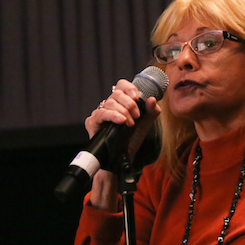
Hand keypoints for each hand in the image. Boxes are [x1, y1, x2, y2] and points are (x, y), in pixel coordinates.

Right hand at [86, 79, 161, 210]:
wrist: (122, 158)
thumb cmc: (131, 140)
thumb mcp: (145, 125)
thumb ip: (151, 111)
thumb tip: (152, 99)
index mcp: (121, 103)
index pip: (122, 85)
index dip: (130, 88)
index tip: (137, 97)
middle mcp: (109, 105)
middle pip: (117, 92)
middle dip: (130, 103)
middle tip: (136, 116)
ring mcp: (100, 113)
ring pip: (110, 102)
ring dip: (123, 112)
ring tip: (129, 124)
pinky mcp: (92, 122)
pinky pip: (101, 113)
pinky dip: (113, 115)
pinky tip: (121, 121)